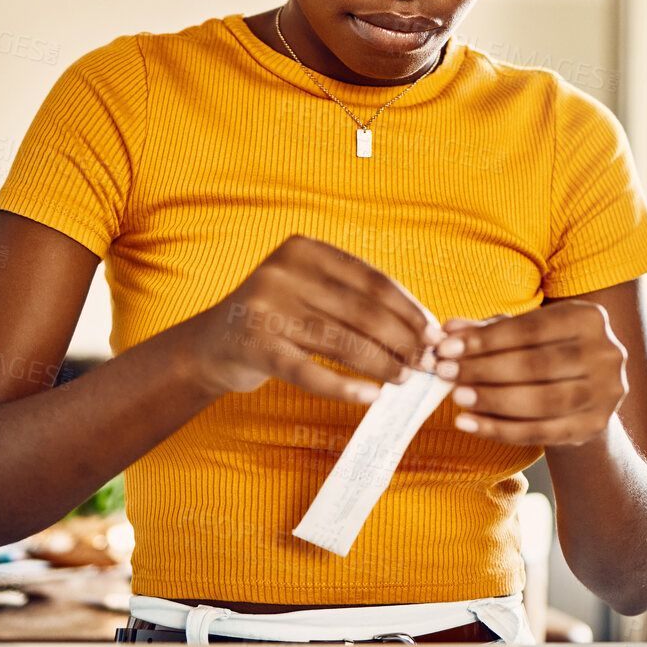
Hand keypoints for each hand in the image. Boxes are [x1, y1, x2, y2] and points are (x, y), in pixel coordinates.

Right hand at [188, 235, 444, 404]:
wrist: (212, 344)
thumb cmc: (278, 317)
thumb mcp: (310, 290)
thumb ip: (355, 297)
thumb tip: (422, 324)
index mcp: (304, 249)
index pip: (371, 280)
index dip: (407, 308)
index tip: (434, 332)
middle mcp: (282, 272)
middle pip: (361, 311)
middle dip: (401, 339)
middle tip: (427, 362)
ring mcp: (265, 309)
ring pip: (341, 341)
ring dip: (381, 364)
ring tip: (405, 379)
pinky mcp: (255, 347)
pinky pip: (310, 372)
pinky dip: (345, 387)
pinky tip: (371, 397)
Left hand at [432, 301, 628, 445]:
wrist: (582, 394)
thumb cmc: (544, 353)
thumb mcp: (520, 335)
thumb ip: (486, 331)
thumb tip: (448, 329)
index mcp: (589, 318)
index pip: (530, 328)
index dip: (486, 339)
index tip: (446, 347)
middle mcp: (606, 353)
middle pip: (536, 364)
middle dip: (484, 369)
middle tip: (444, 372)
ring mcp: (606, 393)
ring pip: (541, 400)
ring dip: (491, 400)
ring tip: (456, 397)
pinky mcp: (595, 426)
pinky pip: (540, 431)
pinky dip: (499, 429)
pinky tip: (469, 423)